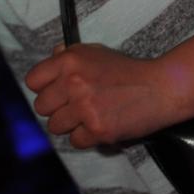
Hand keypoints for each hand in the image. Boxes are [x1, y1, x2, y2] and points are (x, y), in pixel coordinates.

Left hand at [25, 43, 174, 147]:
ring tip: (87, 116)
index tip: (54, 91)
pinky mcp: (97, 130)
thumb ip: (67, 54)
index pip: (32, 81)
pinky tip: (98, 126)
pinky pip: (75, 141)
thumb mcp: (94, 52)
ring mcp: (85, 108)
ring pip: (55, 126)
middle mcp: (73, 83)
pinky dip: (85, 137)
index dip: (43, 88)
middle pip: (41, 107)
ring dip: (69, 124)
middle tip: (72, 106)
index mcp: (69, 61)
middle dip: (55, 108)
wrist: (161, 88)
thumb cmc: (126, 70)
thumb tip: (51, 56)